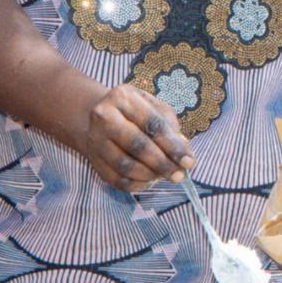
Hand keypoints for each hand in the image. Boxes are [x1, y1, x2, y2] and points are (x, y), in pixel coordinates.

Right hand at [75, 84, 193, 189]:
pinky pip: (116, 179)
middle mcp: (104, 116)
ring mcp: (95, 139)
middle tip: (179, 175)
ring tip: (164, 176)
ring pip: (125, 165)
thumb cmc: (137, 113)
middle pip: (137, 145)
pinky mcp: (93, 159)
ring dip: (150, 175)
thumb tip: (185, 157)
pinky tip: (149, 181)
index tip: (189, 162)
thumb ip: (173, 132)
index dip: (172, 146)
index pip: (152, 125)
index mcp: (123, 97)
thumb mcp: (157, 111)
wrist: (102, 118)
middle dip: (162, 164)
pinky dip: (136, 184)